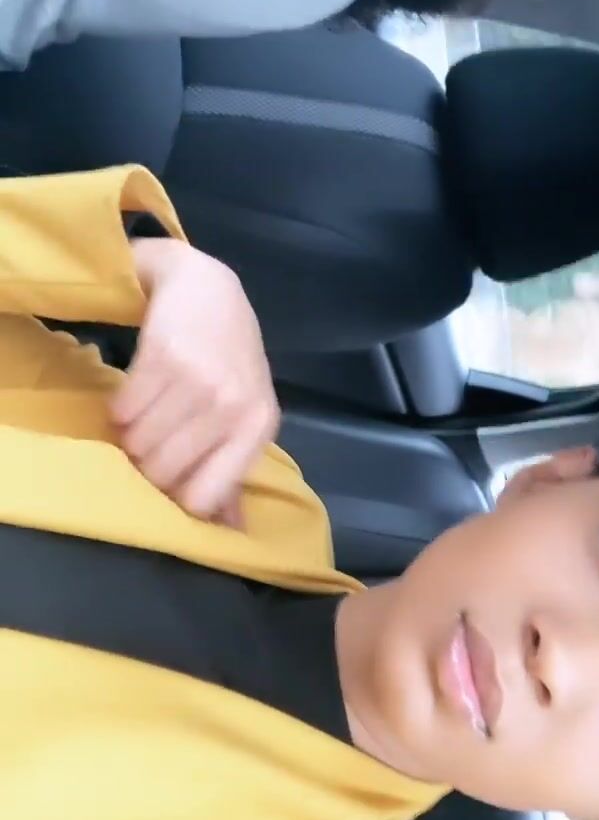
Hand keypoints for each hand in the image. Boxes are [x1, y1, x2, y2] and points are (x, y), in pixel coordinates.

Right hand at [111, 240, 278, 522]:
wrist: (206, 287)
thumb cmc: (226, 358)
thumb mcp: (243, 411)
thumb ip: (232, 470)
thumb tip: (230, 532)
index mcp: (257, 428)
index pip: (204, 496)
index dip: (175, 498)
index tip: (166, 484)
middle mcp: (232, 406)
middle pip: (163, 473)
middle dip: (145, 465)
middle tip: (149, 442)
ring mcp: (199, 380)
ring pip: (138, 443)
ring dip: (130, 434)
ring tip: (145, 413)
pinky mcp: (164, 356)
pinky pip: (123, 409)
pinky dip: (120, 408)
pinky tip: (136, 391)